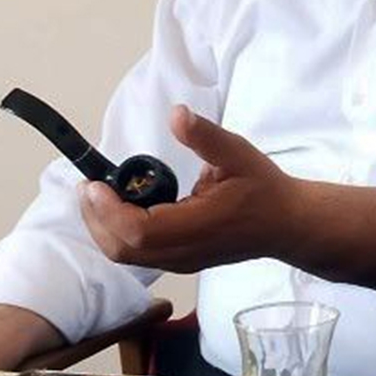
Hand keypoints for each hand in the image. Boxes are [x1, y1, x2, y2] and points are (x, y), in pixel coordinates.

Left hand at [78, 105, 298, 271]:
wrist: (286, 225)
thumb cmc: (264, 190)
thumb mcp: (237, 153)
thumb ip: (204, 136)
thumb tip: (176, 114)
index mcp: (198, 227)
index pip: (139, 231)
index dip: (108, 210)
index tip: (95, 183)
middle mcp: (184, 252)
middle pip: (122, 249)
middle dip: (96, 218)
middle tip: (89, 185)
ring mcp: (181, 261)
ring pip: (127, 255)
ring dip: (104, 227)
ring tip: (99, 194)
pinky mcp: (180, 261)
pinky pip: (138, 254)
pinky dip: (118, 233)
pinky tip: (120, 207)